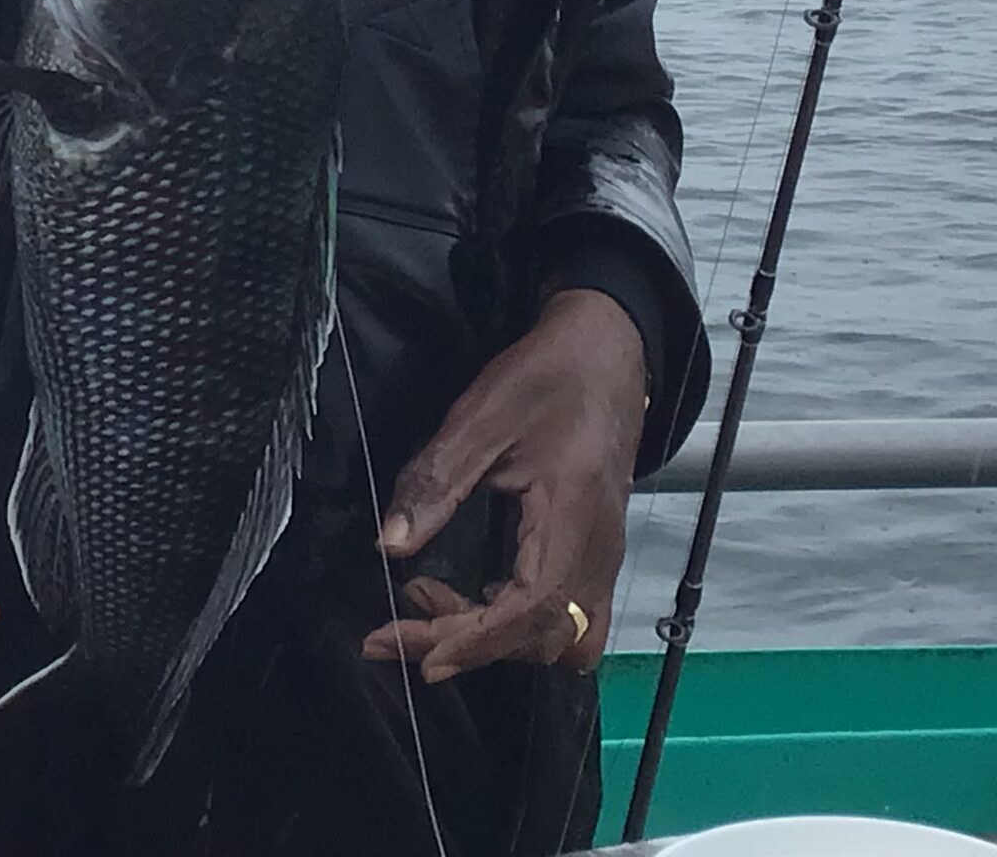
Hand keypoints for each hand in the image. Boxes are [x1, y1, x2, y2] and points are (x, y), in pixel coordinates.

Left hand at [361, 289, 647, 681]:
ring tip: (433, 603)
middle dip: (465, 644)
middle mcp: (598, 553)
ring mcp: (604, 558)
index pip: (528, 611)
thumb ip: (436, 482)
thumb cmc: (547, 377)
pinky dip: (522, 628)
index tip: (408, 646)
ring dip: (494, 640)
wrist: (606, 351)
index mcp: (572, 519)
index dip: (469, 640)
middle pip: (541, 638)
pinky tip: (478, 599)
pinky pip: (571, 621)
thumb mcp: (481, 418)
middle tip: (398, 624)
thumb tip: (390, 545)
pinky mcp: (597, 553)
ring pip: (559, 639)